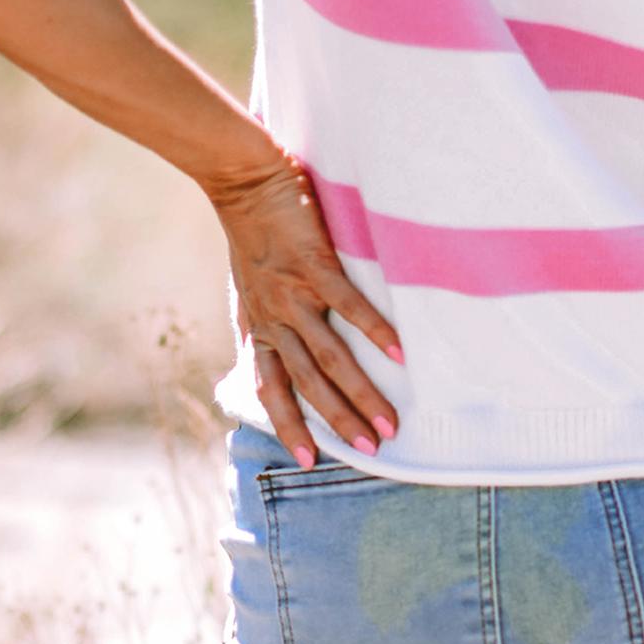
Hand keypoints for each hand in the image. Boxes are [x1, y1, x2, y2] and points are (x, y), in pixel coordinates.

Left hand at [206, 149, 402, 466]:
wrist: (242, 182)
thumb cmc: (253, 230)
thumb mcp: (250, 286)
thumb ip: (268, 316)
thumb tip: (285, 342)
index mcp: (259, 326)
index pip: (272, 389)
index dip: (289, 426)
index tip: (308, 461)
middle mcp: (274, 319)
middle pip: (308, 385)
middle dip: (339, 422)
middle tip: (372, 449)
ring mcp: (294, 294)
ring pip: (329, 358)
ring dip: (361, 393)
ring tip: (389, 420)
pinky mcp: (314, 265)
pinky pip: (349, 306)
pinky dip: (375, 331)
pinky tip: (400, 353)